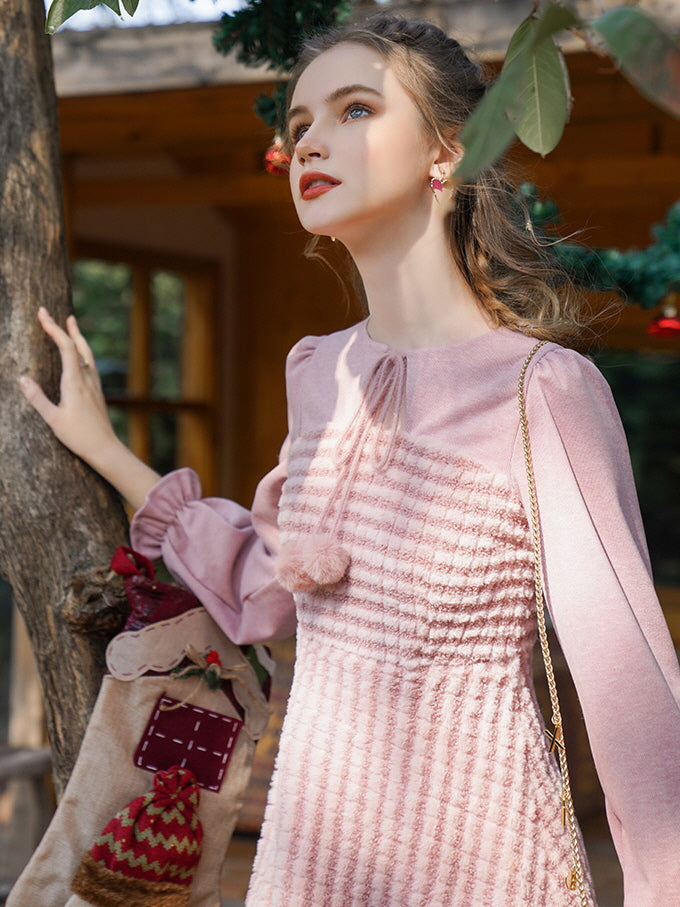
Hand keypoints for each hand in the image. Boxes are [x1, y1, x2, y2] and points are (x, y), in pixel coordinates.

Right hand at [19, 308, 160, 508]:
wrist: (106, 449)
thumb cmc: (79, 436)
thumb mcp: (53, 419)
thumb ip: (37, 398)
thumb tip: (22, 378)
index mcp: (75, 382)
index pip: (66, 347)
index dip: (54, 328)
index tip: (42, 314)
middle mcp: (87, 379)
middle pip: (80, 347)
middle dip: (70, 330)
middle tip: (63, 315)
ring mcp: (95, 386)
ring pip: (89, 356)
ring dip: (80, 340)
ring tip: (74, 329)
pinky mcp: (98, 394)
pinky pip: (92, 366)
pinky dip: (85, 354)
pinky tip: (84, 359)